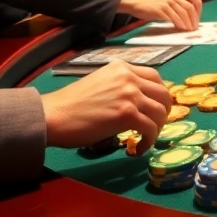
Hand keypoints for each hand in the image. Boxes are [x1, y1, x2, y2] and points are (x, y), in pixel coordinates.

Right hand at [41, 60, 169, 151]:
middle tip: (155, 124)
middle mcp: (129, 77)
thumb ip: (119, 86)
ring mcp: (129, 94)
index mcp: (121, 68)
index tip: (155, 108)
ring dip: (157, 128)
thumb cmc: (70, 104)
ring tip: (146, 138)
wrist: (53, 115)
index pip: (155, 77)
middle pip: (163, 94)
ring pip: (160, 112)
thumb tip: (137, 101)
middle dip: (163, 112)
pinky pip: (151, 128)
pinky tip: (138, 148)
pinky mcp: (127, 114)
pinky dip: (149, 141)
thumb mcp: (99, 83)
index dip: (159, 95)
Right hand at [119, 0, 200, 31]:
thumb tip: (185, 20)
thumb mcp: (165, 4)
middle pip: (189, 8)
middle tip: (194, 29)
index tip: (196, 22)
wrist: (136, 2)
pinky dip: (179, 24)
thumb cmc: (151, 5)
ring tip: (189, 30)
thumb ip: (175, 8)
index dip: (196, 14)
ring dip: (187, 23)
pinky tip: (180, 28)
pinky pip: (173, 17)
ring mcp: (167, 2)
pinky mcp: (160, 9)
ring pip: (182, 13)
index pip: (192, 3)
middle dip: (193, 20)